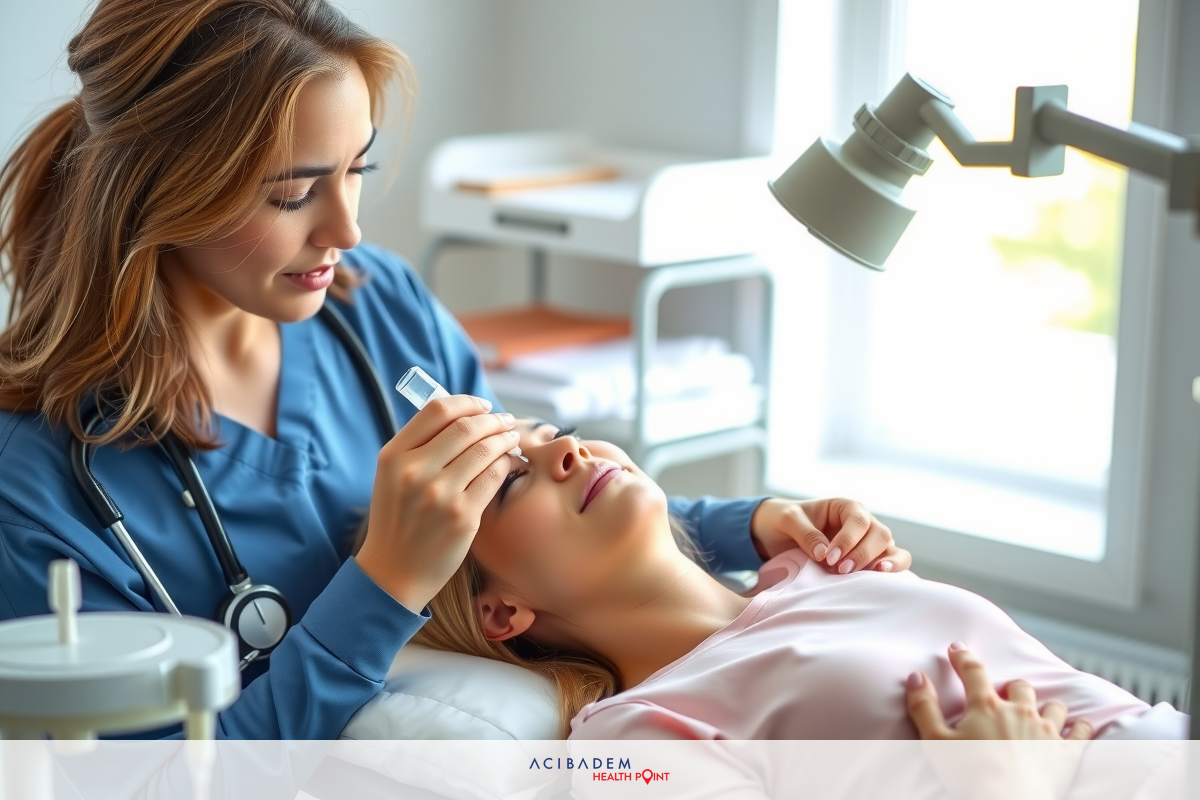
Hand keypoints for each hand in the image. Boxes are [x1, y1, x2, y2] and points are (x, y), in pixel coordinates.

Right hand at [356, 395, 519, 611]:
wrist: (394, 572)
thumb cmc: (399, 518)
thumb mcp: (393, 476)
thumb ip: (419, 445)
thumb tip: (463, 414)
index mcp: (393, 456)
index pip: (437, 411)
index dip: (467, 403)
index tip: (483, 406)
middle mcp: (414, 472)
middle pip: (466, 427)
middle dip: (493, 419)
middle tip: (505, 421)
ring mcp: (440, 494)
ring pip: (485, 450)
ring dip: (504, 438)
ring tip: (511, 437)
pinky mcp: (463, 516)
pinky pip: (494, 476)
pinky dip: (505, 464)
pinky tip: (507, 463)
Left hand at [750, 497, 910, 573]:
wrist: (780, 533)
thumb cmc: (786, 521)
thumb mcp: (788, 520)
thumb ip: (806, 534)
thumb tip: (824, 554)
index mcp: (846, 507)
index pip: (858, 521)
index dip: (848, 540)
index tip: (829, 558)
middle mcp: (863, 523)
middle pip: (880, 535)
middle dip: (863, 554)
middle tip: (841, 571)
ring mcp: (869, 542)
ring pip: (892, 549)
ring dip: (885, 564)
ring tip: (873, 577)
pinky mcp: (870, 560)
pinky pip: (892, 564)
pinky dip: (893, 572)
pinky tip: (883, 582)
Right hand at [906, 643, 1092, 740]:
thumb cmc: (969, 775)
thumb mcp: (935, 741)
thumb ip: (924, 706)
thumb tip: (916, 676)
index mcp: (986, 706)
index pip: (973, 671)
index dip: (963, 657)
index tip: (957, 648)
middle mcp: (1019, 711)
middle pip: (1020, 686)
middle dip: (1012, 686)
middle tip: (1005, 694)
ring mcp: (1047, 731)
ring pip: (1054, 705)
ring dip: (1047, 705)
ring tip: (1041, 711)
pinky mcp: (1068, 753)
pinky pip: (1082, 732)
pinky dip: (1081, 727)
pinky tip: (1080, 725)